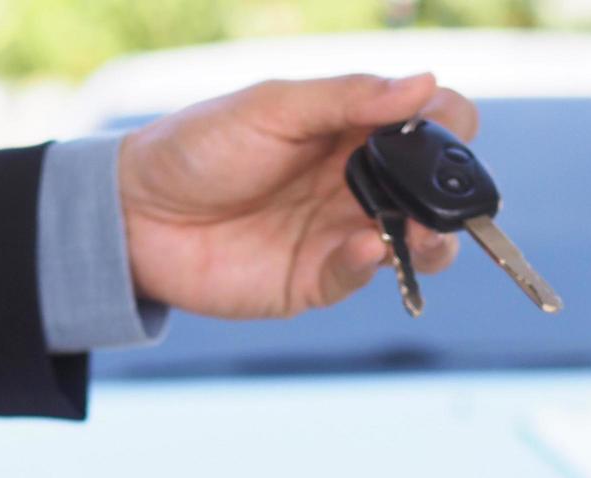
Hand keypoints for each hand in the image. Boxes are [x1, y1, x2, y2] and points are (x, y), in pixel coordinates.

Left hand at [118, 73, 472, 318]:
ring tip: (421, 234)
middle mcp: (359, 184)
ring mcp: (342, 233)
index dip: (449, 125)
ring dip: (433, 241)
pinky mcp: (318, 279)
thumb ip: (348, 98)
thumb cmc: (198, 147)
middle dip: (455, 198)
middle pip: (436, 194)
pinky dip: (372, 263)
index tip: (443, 128)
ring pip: (418, 245)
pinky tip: (365, 246)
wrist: (134, 214)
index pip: (430, 126)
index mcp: (353, 131)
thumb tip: (424, 85)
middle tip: (441, 197)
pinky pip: (363, 276)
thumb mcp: (272, 107)